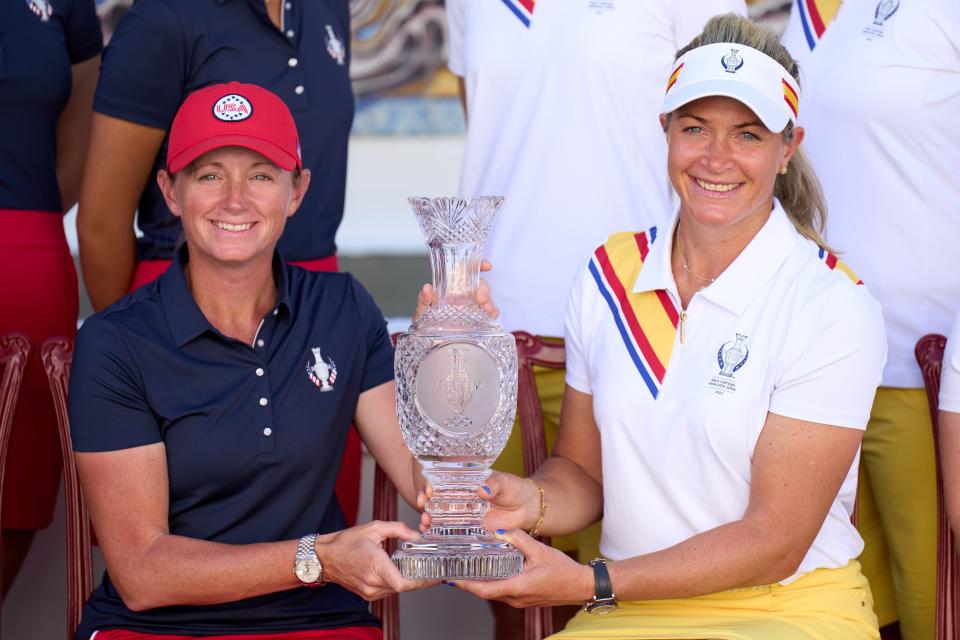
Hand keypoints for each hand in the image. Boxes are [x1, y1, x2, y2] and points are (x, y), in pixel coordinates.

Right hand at [316, 521, 435, 600]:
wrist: (325, 557)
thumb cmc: (347, 542)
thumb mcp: (374, 528)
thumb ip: (398, 529)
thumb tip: (417, 535)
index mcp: (375, 565)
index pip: (402, 583)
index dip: (420, 581)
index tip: (433, 575)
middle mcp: (372, 582)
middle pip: (404, 587)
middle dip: (420, 579)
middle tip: (435, 571)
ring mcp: (369, 591)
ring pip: (397, 590)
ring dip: (409, 581)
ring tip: (422, 570)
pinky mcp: (367, 594)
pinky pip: (388, 591)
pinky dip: (398, 583)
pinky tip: (404, 573)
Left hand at [413, 260, 497, 322]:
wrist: (429, 340)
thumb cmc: (425, 322)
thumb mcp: (422, 311)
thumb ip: (424, 299)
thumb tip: (427, 288)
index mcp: (451, 287)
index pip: (465, 270)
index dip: (477, 265)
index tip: (487, 266)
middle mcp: (464, 294)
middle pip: (479, 284)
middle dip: (484, 288)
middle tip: (481, 298)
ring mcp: (472, 306)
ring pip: (486, 297)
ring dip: (490, 301)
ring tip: (487, 308)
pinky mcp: (477, 318)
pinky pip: (490, 312)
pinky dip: (493, 311)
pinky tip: (491, 314)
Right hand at [417, 472, 537, 533]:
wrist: (526, 508)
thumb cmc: (514, 489)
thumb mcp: (504, 482)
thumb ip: (494, 484)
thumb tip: (482, 488)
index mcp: (467, 482)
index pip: (444, 481)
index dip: (433, 484)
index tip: (429, 490)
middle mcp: (462, 497)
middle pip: (438, 499)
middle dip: (427, 503)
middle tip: (424, 506)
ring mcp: (465, 514)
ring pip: (442, 516)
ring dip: (430, 519)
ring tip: (425, 522)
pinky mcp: (470, 529)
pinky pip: (453, 531)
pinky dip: (441, 534)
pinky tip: (432, 535)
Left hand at [451, 529, 592, 607]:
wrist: (580, 586)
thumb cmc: (563, 571)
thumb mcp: (540, 550)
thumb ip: (519, 539)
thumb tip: (499, 530)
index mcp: (518, 587)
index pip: (485, 590)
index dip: (466, 585)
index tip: (451, 577)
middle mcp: (515, 598)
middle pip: (485, 592)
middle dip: (467, 582)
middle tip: (452, 569)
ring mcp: (519, 600)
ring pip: (493, 592)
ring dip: (479, 582)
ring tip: (465, 567)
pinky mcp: (523, 598)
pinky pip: (502, 591)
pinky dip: (491, 582)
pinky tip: (487, 570)